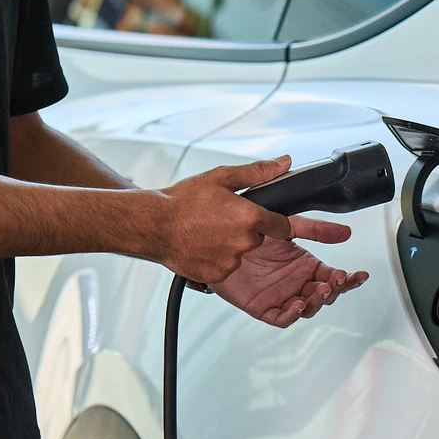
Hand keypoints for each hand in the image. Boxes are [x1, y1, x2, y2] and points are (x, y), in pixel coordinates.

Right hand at [154, 158, 294, 285]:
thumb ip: (257, 172)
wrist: (154, 225)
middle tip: (221, 218)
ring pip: (240, 252)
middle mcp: (243, 242)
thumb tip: (283, 163)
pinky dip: (216, 258)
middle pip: (257, 238)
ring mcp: (230, 261)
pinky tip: (201, 244)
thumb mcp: (221, 177)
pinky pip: (225, 266)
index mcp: (249, 217)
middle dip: (245, 229)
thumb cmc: (183, 201)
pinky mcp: (217, 274)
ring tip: (206, 230)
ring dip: (229, 244)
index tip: (263, 218)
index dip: (273, 220)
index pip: (282, 226)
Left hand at [212, 215, 369, 326]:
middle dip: (334, 291)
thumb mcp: (287, 225)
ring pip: (307, 308)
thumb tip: (345, 232)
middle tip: (336, 282)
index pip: (333, 276)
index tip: (357, 275)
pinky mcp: (263, 307)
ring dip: (316, 302)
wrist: (218, 239)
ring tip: (319, 290)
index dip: (347, 279)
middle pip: (324, 295)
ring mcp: (281, 296)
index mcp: (305, 265)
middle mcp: (296, 283)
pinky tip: (297, 304)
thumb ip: (315, 229)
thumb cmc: (250, 232)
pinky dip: (291, 314)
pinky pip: (281, 317)